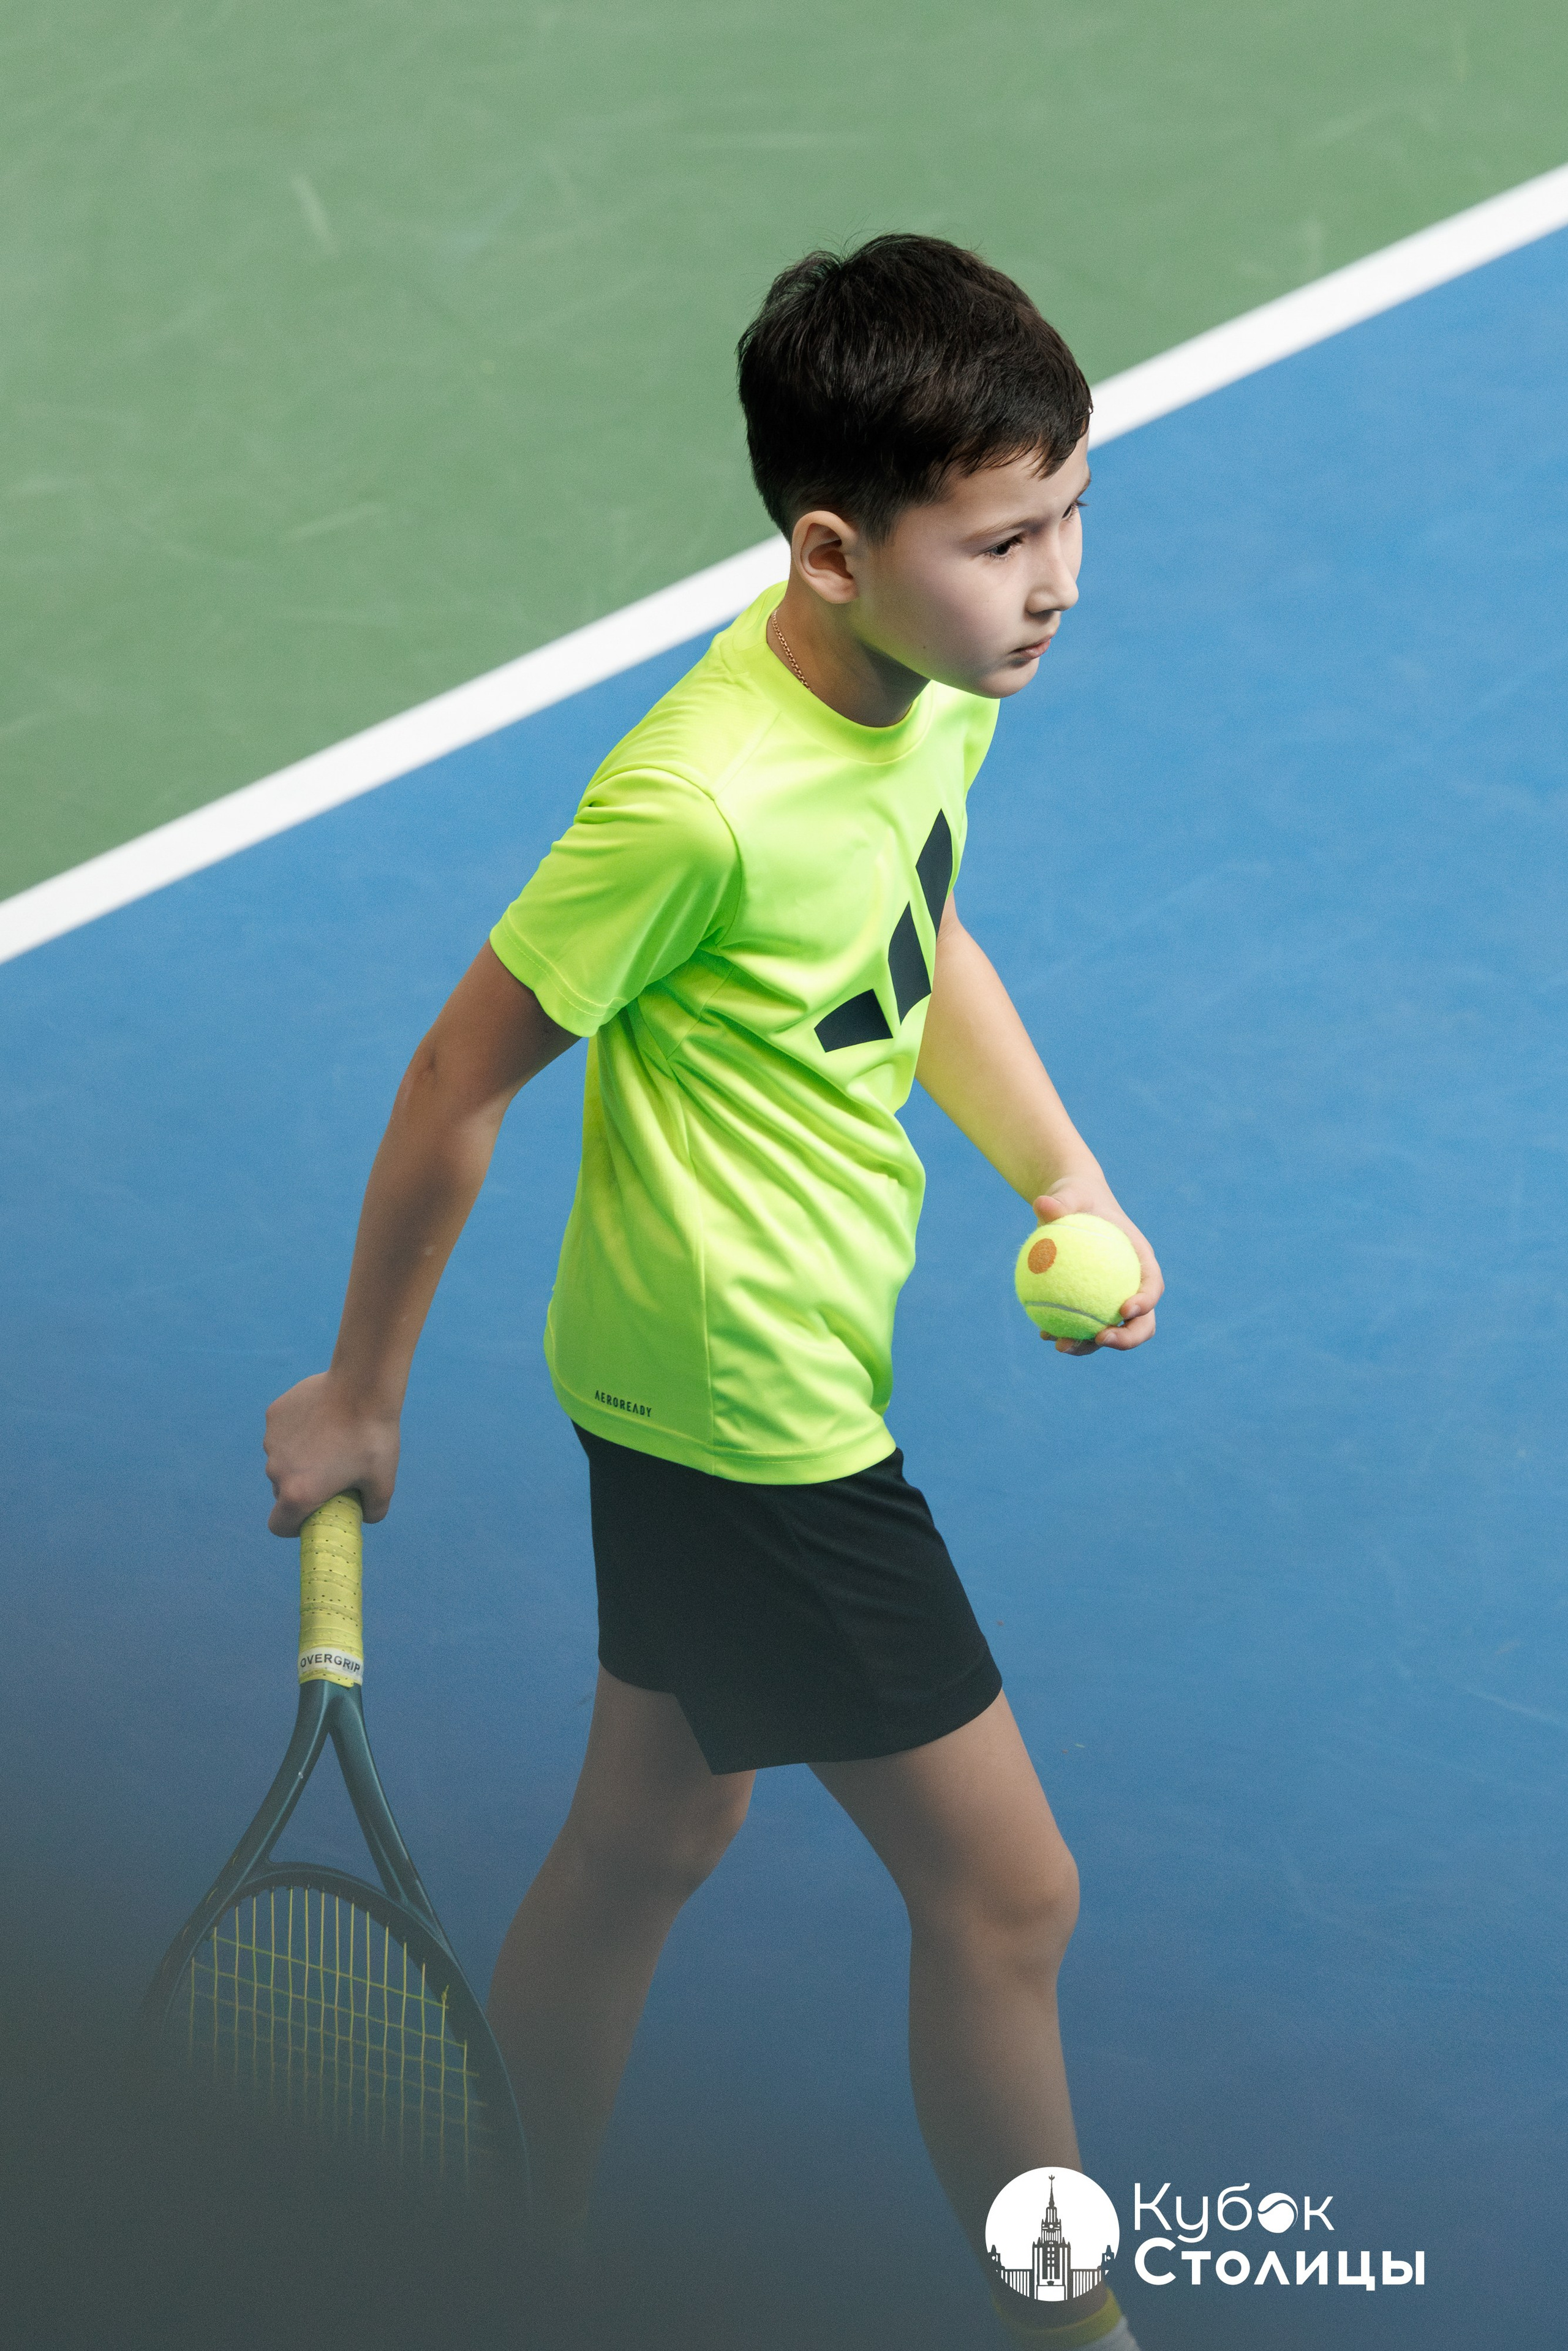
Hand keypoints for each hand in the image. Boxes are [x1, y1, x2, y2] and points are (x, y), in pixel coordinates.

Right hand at [264, 1371, 399, 1535]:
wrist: (363, 1385)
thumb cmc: (373, 1437)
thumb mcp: (383, 1482)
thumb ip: (374, 1509)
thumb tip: (367, 1517)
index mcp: (298, 1494)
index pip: (278, 1526)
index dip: (294, 1527)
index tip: (313, 1514)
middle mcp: (276, 1470)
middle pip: (282, 1491)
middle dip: (302, 1488)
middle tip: (332, 1473)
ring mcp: (272, 1441)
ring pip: (282, 1460)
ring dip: (300, 1458)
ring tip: (332, 1440)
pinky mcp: (274, 1415)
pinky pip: (283, 1433)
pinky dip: (298, 1432)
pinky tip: (323, 1418)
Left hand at [1031, 1180, 1162, 1355]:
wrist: (1070, 1209)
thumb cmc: (1077, 1198)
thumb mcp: (1070, 1193)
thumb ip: (1061, 1201)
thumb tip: (1041, 1205)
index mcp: (1141, 1261)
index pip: (1152, 1285)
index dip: (1146, 1302)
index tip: (1124, 1309)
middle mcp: (1132, 1287)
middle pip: (1141, 1322)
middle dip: (1127, 1338)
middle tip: (1100, 1338)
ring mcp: (1112, 1300)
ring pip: (1110, 1332)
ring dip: (1089, 1345)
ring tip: (1062, 1345)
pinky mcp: (1090, 1306)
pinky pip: (1082, 1326)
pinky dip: (1066, 1332)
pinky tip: (1043, 1335)